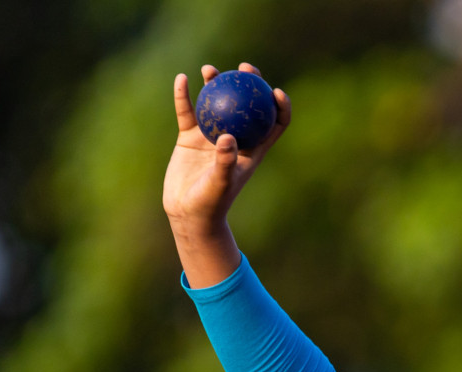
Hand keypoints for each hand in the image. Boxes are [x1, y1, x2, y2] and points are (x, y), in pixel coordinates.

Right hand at [163, 63, 291, 286]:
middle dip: (250, 83)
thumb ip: (226, 162)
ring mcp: (212, 135)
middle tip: (244, 69)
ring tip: (209, 69)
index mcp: (253, 149)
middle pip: (248, 105)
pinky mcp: (190, 137)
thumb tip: (228, 137)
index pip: (275, 124)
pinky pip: (188, 111)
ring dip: (216, 82)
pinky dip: (184, 95)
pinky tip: (181, 79)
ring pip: (217, 102)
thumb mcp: (220, 184)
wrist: (187, 212)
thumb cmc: (210, 203)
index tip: (274, 90)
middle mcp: (235, 138)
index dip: (280, 106)